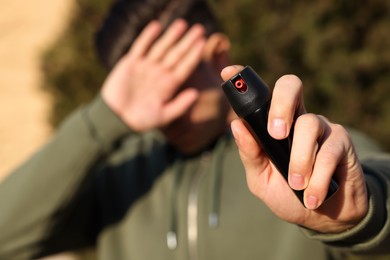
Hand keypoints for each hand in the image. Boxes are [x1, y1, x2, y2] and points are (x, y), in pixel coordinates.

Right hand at [101, 19, 205, 131]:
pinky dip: (147, 37)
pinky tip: (156, 26)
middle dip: (187, 42)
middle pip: (176, 54)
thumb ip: (179, 105)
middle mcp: (160, 73)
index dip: (194, 55)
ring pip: (161, 47)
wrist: (117, 119)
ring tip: (182, 24)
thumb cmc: (141, 120)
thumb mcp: (163, 116)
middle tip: (199, 28)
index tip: (203, 44)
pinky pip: (141, 47)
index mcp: (169, 85)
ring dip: (171, 36)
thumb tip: (196, 93)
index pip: (185, 67)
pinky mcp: (131, 63)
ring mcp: (146, 67)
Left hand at [221, 65, 367, 233]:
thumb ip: (249, 154)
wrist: (322, 217)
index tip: (228, 72)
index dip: (244, 79)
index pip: (262, 95)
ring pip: (308, 124)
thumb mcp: (260, 178)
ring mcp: (322, 128)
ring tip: (296, 185)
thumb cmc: (286, 193)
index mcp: (275, 124)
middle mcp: (298, 119)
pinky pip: (329, 151)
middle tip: (275, 134)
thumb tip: (236, 125)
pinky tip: (312, 196)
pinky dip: (318, 177)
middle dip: (280, 104)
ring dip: (299, 160)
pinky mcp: (342, 143)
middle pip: (290, 86)